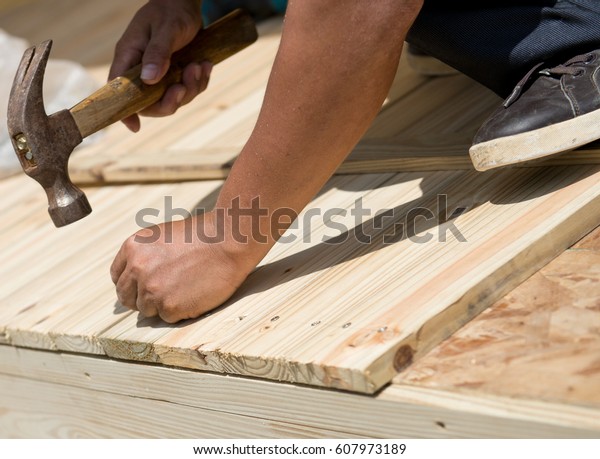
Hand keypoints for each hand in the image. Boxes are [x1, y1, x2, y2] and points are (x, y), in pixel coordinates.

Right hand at [109, 0, 211, 131]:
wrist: (186, 2)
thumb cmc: (171, 11)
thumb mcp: (166, 29)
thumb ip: (157, 53)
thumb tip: (148, 79)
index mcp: (129, 57)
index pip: (118, 90)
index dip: (125, 111)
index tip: (135, 127)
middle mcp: (142, 69)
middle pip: (150, 103)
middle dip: (171, 101)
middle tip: (184, 86)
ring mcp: (160, 74)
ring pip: (174, 98)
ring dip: (190, 88)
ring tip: (199, 66)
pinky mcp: (176, 74)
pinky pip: (188, 89)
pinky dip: (199, 82)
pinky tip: (205, 65)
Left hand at [110, 212, 253, 322]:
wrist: (229, 240)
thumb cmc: (204, 236)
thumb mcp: (163, 237)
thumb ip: (145, 256)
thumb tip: (137, 280)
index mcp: (133, 247)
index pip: (118, 278)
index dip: (132, 285)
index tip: (144, 288)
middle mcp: (137, 268)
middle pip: (127, 298)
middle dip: (143, 299)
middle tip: (165, 295)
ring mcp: (152, 289)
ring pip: (147, 310)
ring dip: (163, 305)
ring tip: (187, 289)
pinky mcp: (169, 306)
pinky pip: (167, 318)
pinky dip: (181, 311)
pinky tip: (195, 294)